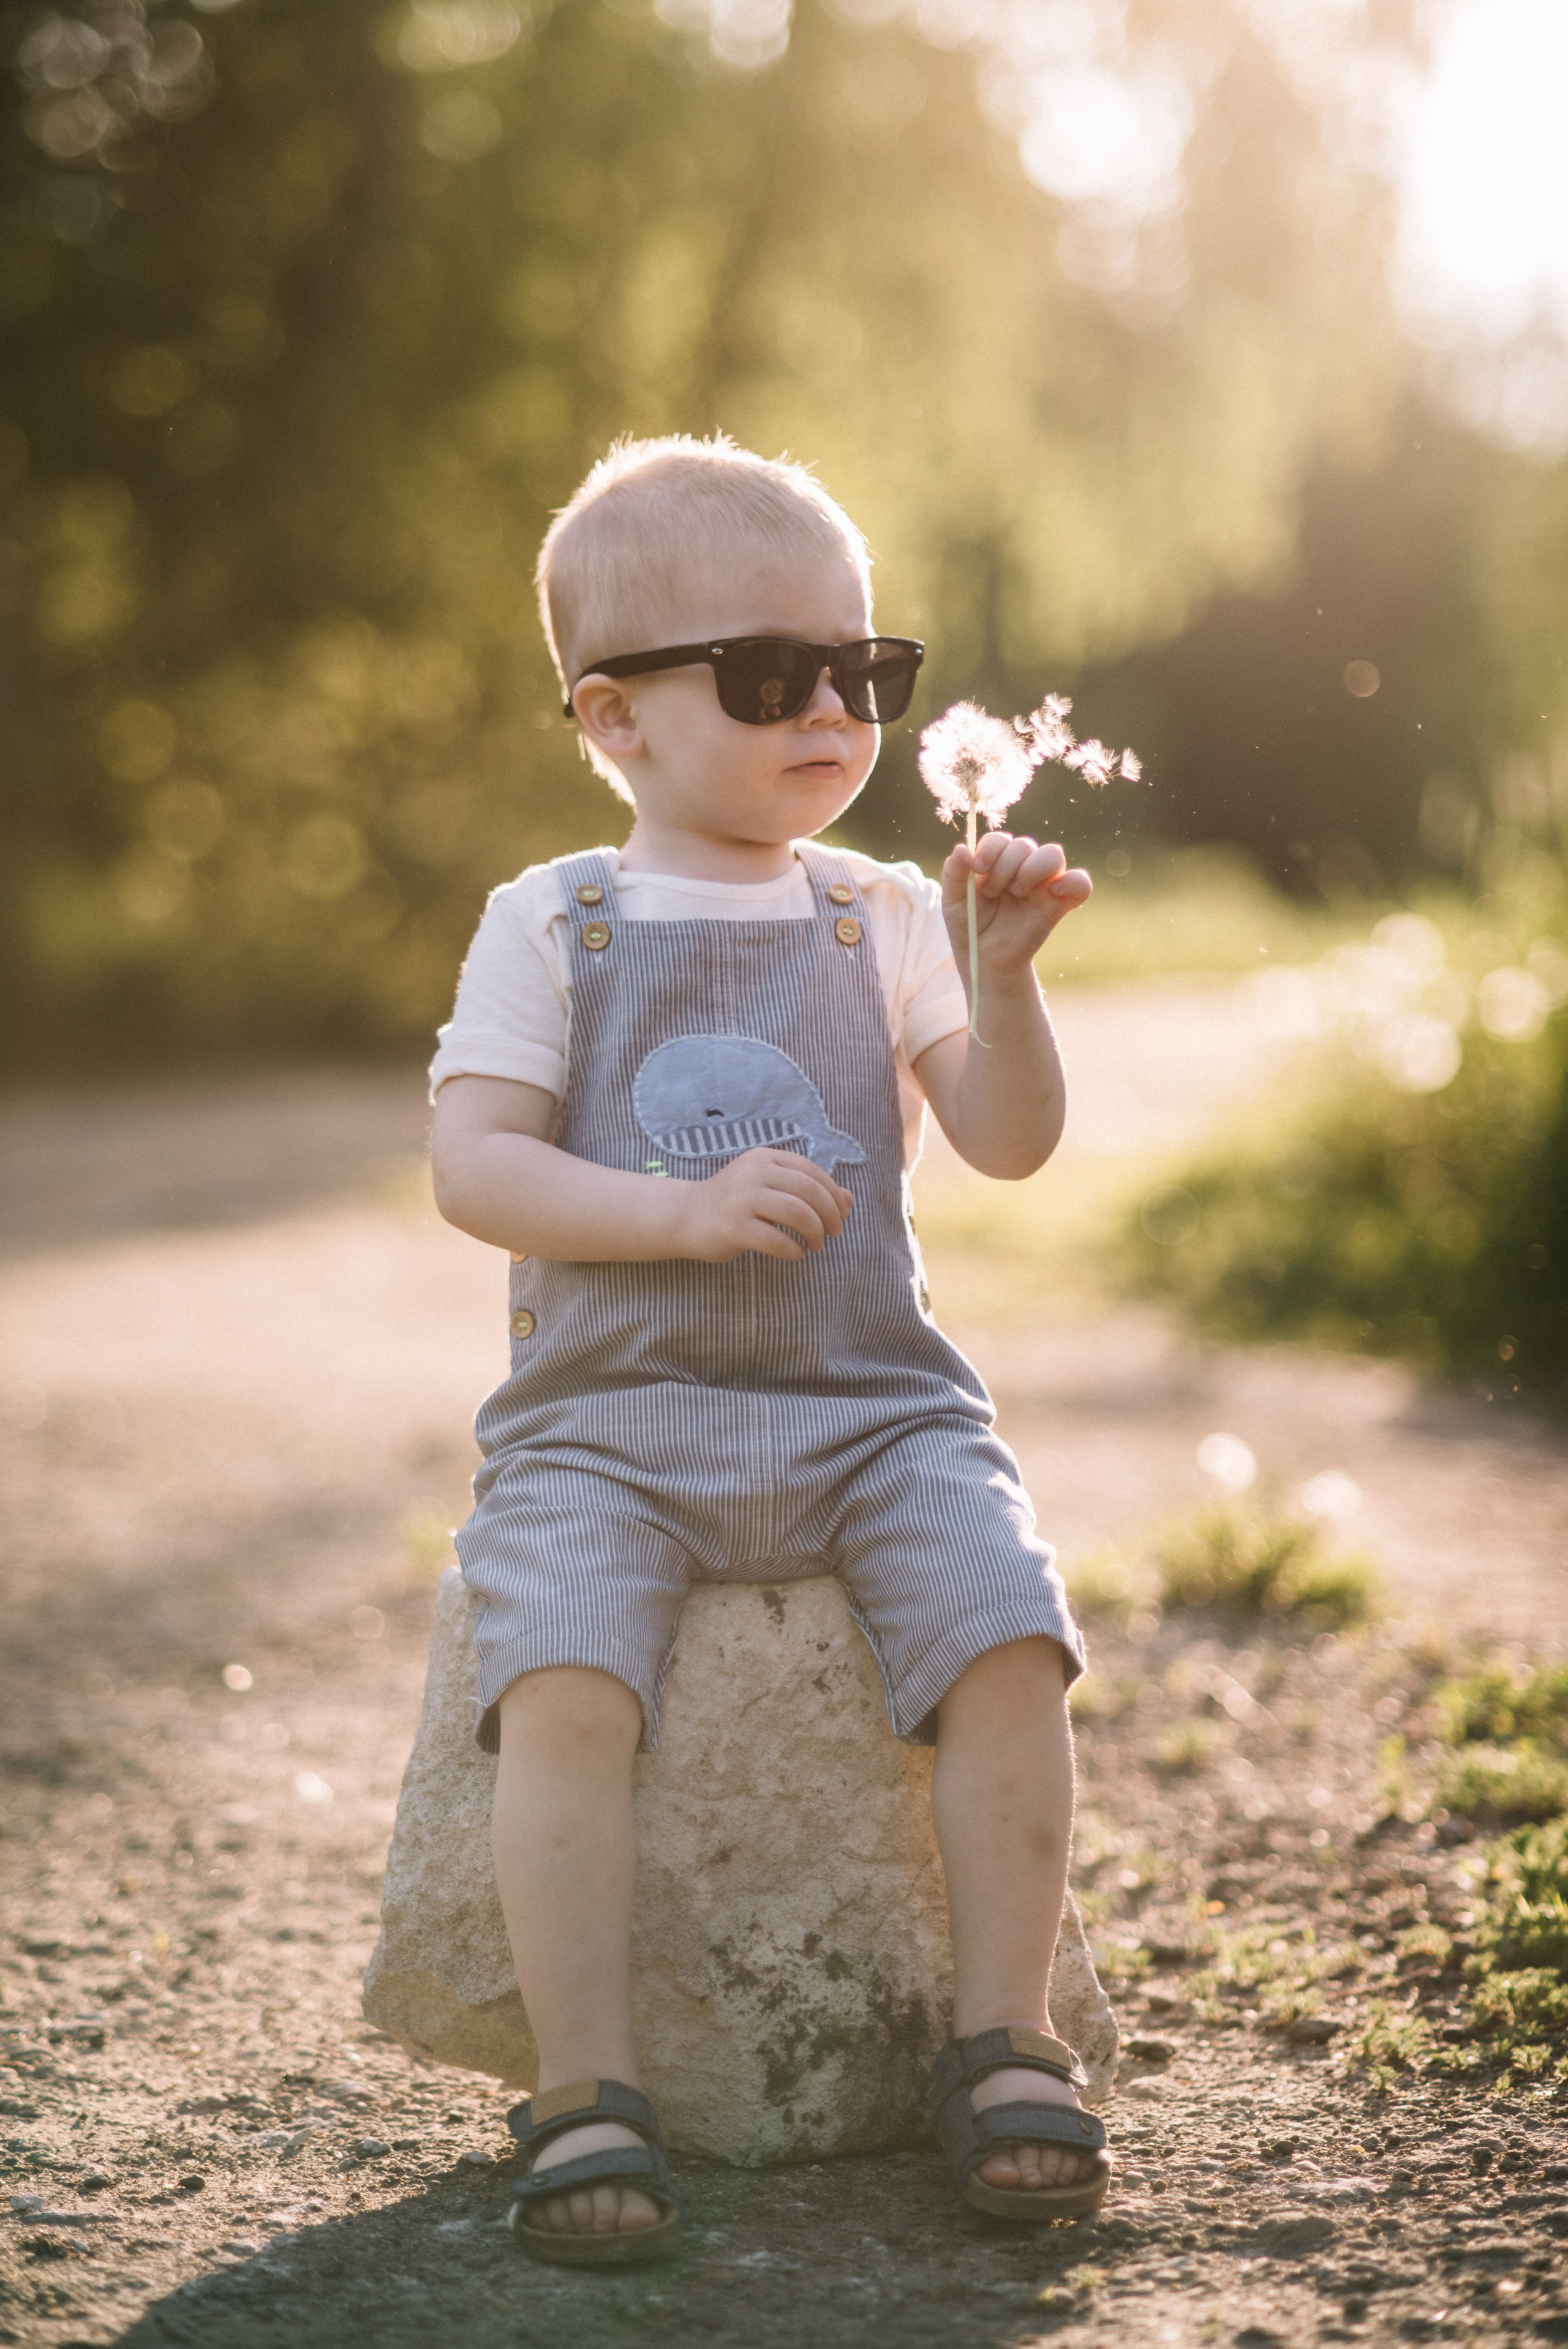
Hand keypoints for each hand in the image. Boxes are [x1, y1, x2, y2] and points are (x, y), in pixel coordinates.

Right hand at [674, 1148, 853, 1263]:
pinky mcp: (735, 1228)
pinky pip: (778, 1241)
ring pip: (797, 1214)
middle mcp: (753, 1174)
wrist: (687, 1216)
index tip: (841, 1214)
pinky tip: (796, 1254)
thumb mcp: (770, 1187)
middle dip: (829, 1215)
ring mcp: (742, 1200)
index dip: (833, 1194)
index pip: (811, 1172)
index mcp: (764, 1158)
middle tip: (833, 1233)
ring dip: (815, 1233)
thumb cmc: (735, 1203)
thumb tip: (849, 1200)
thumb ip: (807, 1189)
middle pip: (808, 1191)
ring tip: (816, 1245)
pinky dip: (795, 1251)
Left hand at [941, 833, 1090, 975]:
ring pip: (1053, 854)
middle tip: (993, 893)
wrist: (986, 960)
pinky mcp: (1060, 903)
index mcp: (996, 862)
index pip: (1000, 839)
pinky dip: (1073, 882)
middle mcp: (1021, 867)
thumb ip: (953, 873)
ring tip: (1017, 892)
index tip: (979, 869)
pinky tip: (1053, 892)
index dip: (991, 848)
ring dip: (1033, 868)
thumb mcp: (952, 902)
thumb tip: (963, 849)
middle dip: (1006, 866)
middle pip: (1024, 845)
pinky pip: (1081, 883)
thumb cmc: (969, 927)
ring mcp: (1043, 884)